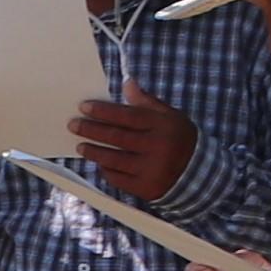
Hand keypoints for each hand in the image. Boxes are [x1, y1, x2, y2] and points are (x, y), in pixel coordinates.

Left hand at [70, 87, 195, 200]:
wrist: (197, 173)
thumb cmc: (178, 138)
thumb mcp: (170, 116)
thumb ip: (146, 101)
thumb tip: (126, 82)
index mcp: (163, 127)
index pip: (127, 116)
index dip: (103, 111)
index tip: (83, 107)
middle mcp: (157, 148)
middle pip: (117, 137)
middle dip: (91, 129)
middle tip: (73, 125)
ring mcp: (151, 170)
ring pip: (114, 159)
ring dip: (93, 151)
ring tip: (80, 145)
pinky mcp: (146, 188)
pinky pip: (118, 178)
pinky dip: (106, 170)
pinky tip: (99, 163)